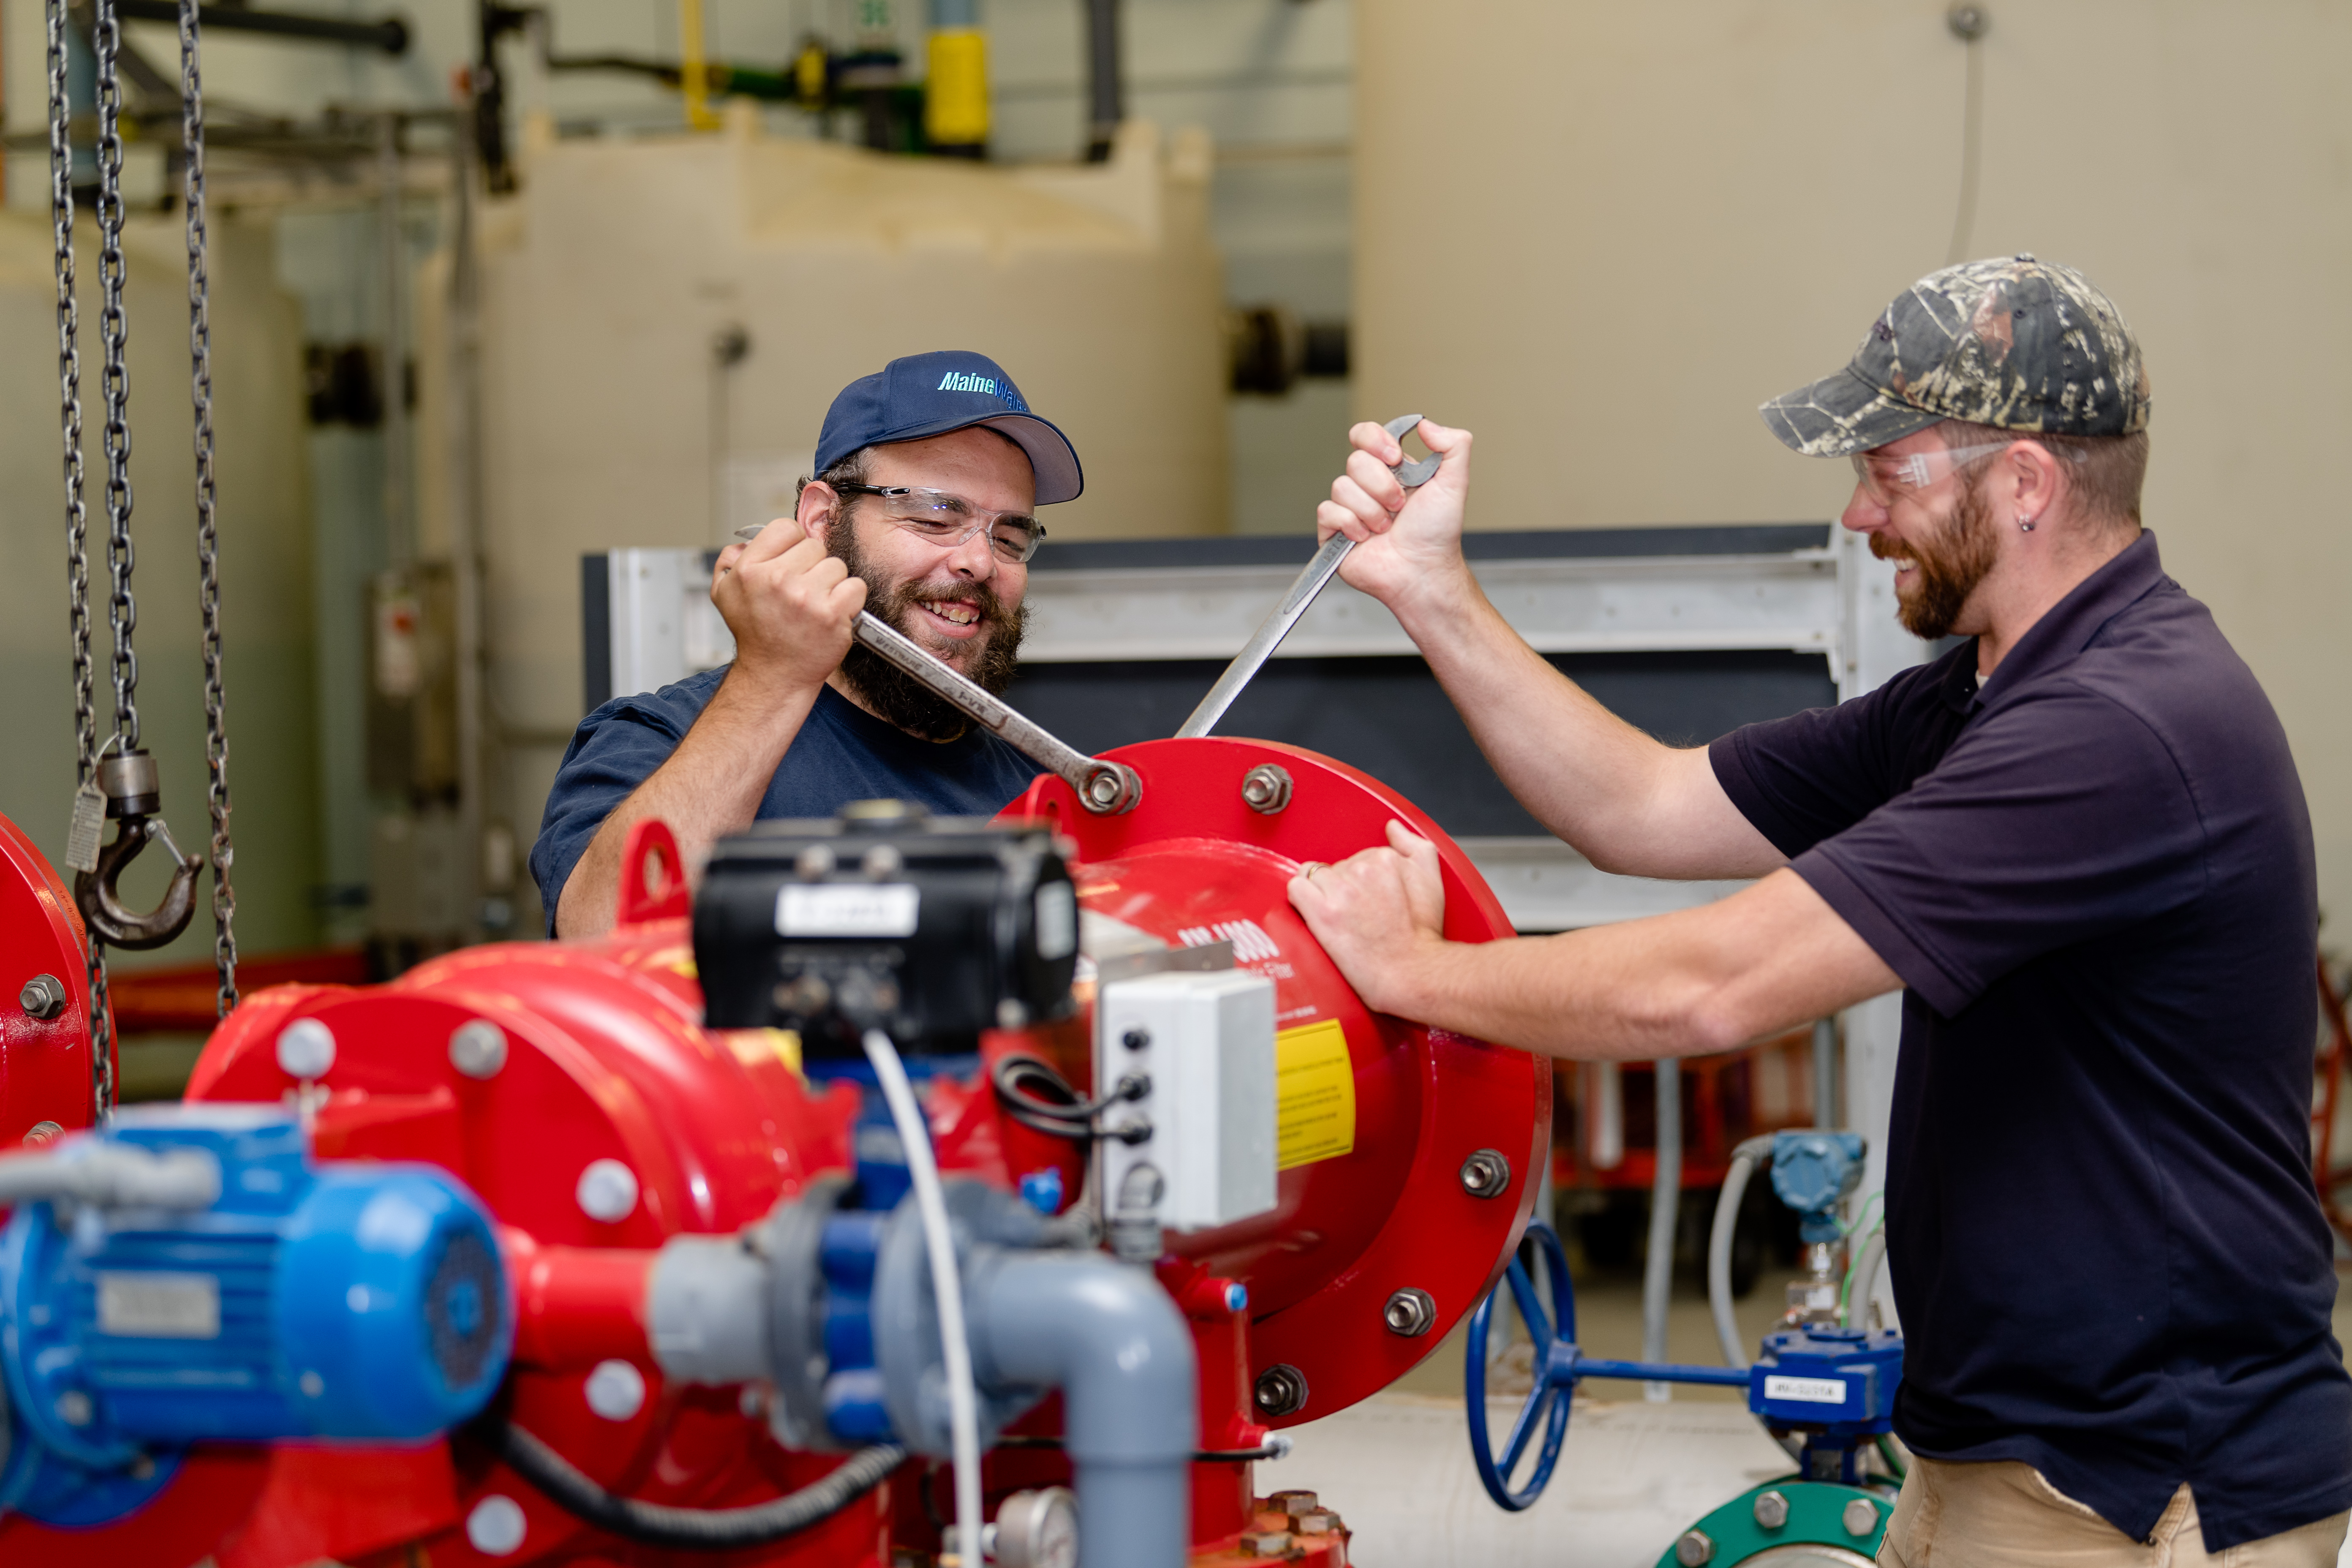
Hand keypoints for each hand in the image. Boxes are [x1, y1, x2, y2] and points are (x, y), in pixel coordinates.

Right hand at [711, 520, 865, 697]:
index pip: (787, 528)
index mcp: (750, 569)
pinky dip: (850, 600)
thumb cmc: (755, 635)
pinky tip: (832, 613)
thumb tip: (747, 539)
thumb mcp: (724, 593)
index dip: (793, 544)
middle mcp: (778, 579)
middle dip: (812, 566)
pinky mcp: (833, 614)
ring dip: (831, 583)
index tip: (793, 563)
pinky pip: (856, 586)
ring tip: (815, 604)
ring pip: (837, 565)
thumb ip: (730, 559)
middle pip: (816, 546)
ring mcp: (807, 597)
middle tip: (801, 591)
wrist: (775, 675)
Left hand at [1288, 819, 1450, 1016]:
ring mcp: (1342, 891)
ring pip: (1314, 875)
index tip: (1367, 900)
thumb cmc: (1422, 935)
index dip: (1360, 880)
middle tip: (1356, 914)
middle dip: (1342, 887)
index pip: (1358, 856)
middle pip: (1336, 866)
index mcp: (1387, 859)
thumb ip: (1414, 845)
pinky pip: (1296, 888)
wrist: (1413, 973)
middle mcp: (1363, 869)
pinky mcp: (1323, 912)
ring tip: (1340, 918)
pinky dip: (1301, 900)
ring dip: (1322, 894)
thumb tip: (1393, 828)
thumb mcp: (1432, 880)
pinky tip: (1316, 914)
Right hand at [1316, 418, 1476, 616]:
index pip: (1366, 435)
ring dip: (1371, 511)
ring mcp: (1349, 507)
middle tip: (1400, 507)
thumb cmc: (1438, 534)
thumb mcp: (1455, 483)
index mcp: (1391, 469)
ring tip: (1386, 528)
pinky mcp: (1333, 530)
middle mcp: (1368, 485)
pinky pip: (1327, 511)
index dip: (1375, 441)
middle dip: (1382, 486)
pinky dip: (1351, 525)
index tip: (1396, 458)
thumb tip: (1425, 423)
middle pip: (1354, 461)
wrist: (1422, 571)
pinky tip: (1366, 538)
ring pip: (1341, 487)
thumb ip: (1453, 444)